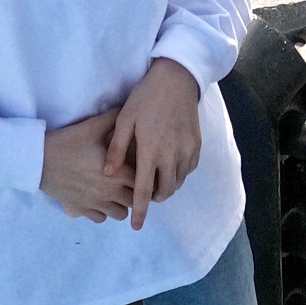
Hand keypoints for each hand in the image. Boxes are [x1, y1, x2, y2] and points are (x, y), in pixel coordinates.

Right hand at [40, 108, 135, 222]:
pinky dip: (104, 211)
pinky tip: (100, 199)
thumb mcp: (93, 126)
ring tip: (116, 191)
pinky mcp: (82, 210)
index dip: (144, 175)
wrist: (40, 160)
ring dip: (121, 204)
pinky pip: (101, 219)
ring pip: (120, 214)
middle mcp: (110, 192)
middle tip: (130, 180)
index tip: (142, 169)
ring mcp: (95, 204)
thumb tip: (129, 110)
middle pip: (134, 200)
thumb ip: (114, 118)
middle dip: (135, 191)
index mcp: (117, 173)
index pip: (143, 181)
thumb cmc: (69, 142)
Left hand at [104, 56, 202, 229]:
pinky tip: (170, 165)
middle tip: (144, 193)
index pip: (145, 191)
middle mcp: (172, 155)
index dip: (140, 211)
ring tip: (156, 179)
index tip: (136, 226)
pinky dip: (179, 173)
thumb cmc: (145, 97)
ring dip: (167, 186)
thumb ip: (117, 148)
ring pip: (178, 182)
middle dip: (154, 198)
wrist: (177, 78)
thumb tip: (107, 174)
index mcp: (151, 151)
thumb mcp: (125, 119)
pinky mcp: (197, 144)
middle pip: (165, 191)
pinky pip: (189, 169)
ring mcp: (187, 150)